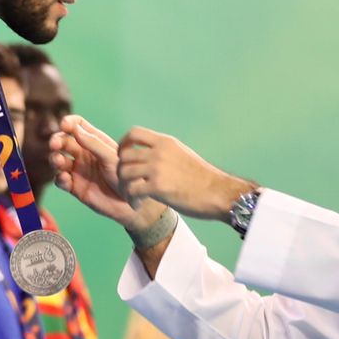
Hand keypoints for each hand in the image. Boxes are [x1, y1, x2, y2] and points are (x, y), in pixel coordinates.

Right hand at [51, 115, 166, 230]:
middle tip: (55, 145)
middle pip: (63, 141)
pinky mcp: (74, 187)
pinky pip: (60, 180)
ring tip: (60, 162)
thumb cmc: (125, 176)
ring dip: (55, 158)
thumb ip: (94, 144)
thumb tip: (75, 130)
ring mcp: (77, 170)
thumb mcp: (111, 157)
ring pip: (58, 160)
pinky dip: (59, 178)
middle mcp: (83, 153)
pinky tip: (65, 178)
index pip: (77, 125)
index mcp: (94, 141)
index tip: (64, 125)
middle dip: (57, 141)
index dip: (68, 123)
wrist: (129, 202)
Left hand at [117, 126, 255, 220]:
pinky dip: (131, 200)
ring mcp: (157, 168)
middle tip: (127, 184)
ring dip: (124, 187)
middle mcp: (159, 152)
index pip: (134, 133)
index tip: (123, 157)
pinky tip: (138, 205)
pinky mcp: (158, 186)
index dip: (123, 144)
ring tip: (132, 197)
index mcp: (165, 142)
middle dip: (120, 171)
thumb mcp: (181, 154)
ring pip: (124, 172)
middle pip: (124, 155)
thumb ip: (164, 152)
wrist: (218, 192)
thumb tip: (149, 155)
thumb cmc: (202, 178)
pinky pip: (132, 191)